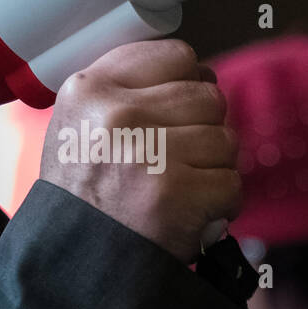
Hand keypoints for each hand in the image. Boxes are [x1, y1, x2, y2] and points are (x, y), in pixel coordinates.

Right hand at [38, 38, 240, 263]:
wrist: (76, 253)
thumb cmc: (83, 188)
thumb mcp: (79, 120)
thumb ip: (126, 89)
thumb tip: (197, 75)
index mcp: (90, 88)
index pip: (177, 55)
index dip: (188, 82)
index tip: (178, 109)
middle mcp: (118, 113)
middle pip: (208, 97)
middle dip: (204, 129)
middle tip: (177, 157)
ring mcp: (149, 152)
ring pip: (225, 140)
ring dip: (213, 168)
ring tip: (179, 185)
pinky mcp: (177, 193)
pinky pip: (232, 183)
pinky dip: (219, 203)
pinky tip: (190, 210)